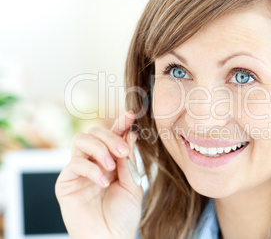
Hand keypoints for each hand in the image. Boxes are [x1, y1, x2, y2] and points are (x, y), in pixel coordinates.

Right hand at [55, 111, 142, 238]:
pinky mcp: (66, 182)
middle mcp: (94, 161)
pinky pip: (75, 163)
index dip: (120, 124)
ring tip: (110, 167)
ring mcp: (79, 170)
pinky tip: (103, 182)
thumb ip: (129, 160)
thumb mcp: (133, 184)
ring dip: (99, 148)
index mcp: (111, 160)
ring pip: (81, 140)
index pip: (113, 136)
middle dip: (110, 137)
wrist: (110, 238)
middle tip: (123, 151)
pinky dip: (91, 169)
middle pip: (95, 132)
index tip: (130, 115)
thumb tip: (130, 133)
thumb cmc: (123, 215)